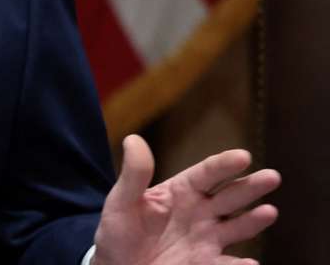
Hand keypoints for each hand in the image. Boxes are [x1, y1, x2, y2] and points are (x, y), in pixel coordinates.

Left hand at [92, 134, 278, 264]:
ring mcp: (206, 239)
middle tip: (272, 176)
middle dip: (250, 186)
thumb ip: (133, 174)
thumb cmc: (119, 231)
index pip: (206, 174)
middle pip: (230, 196)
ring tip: (269, 212)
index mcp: (181, 191)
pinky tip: (250, 263)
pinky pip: (227, 264)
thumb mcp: (121, 201)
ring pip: (237, 226)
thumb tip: (133, 139)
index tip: (243, 156)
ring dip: (254, 220)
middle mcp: (200, 212)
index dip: (224, 165)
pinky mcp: (206, 264)